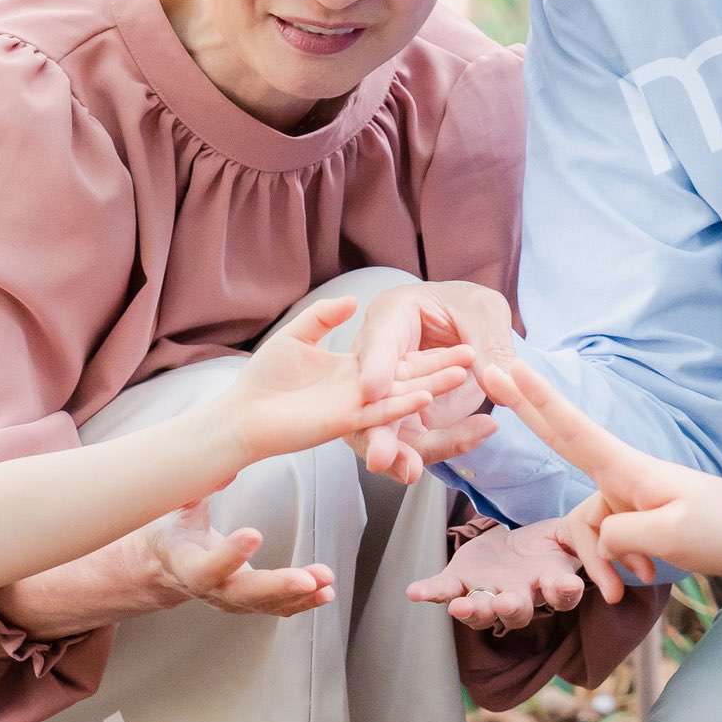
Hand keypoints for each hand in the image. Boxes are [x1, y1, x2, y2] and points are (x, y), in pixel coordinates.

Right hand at [147, 502, 334, 616]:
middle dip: (278, 586)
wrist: (168, 566)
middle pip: (244, 593)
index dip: (229, 554)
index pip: (206, 567)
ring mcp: (231, 600)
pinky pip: (278, 607)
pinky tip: (326, 592)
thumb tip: (224, 465)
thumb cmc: (174, 531)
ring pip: (267, 603)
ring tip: (326, 580)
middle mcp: (210, 589)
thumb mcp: (176, 508)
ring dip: (300, 593)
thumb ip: (197, 488)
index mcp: (186, 564)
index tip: (255, 533)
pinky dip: (304, 601)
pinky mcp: (250, 603)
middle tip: (307, 580)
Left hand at [217, 299, 473, 471]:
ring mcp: (355, 407)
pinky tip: (425, 395)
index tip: (464, 343)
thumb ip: (324, 317)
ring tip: (465, 374)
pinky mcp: (342, 420)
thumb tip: (351, 301)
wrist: (241, 413)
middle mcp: (362, 392)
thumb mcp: (296, 337)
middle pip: (413, 378)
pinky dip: (401, 404)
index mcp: (356, 373)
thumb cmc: (264, 380)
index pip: (404, 361)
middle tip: (479, 357)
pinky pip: (378, 412)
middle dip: (445, 370)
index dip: (434, 354)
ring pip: (403, 396)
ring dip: (434, 385)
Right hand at [348, 280, 519, 478]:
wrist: (470, 329)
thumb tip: (499, 380)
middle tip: (379, 457)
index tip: (372, 391)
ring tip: (411, 471)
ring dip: (398, 454)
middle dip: (372, 432)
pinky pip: (420, 441)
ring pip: (388, 430)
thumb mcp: (483, 312)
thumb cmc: (468, 307)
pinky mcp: (410, 419)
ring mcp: (393, 393)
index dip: (373, 367)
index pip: (376, 343)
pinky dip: (444, 446)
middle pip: (369, 399)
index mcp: (390, 317)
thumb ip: (488, 345)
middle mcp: (381, 360)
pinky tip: (475, 437)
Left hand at [404, 517, 593, 632]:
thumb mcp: (570, 534)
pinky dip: (429, 592)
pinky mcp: (460, 581)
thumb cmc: (547, 543)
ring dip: (472, 610)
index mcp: (550, 584)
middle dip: (510, 608)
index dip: (564, 592)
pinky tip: (415, 592)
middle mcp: (519, 597)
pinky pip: (444, 590)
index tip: (565, 585)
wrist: (515, 542)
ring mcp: (487, 593)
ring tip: (462, 606)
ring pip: (481, 611)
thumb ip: (585, 540)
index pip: (562, 595)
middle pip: (516, 612)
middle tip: (506, 602)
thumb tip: (607, 539)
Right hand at [479, 352, 721, 591]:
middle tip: (491, 371)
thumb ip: (621, 535)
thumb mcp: (670, 536)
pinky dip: (619, 565)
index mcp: (629, 470)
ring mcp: (629, 498)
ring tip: (624, 591)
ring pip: (588, 529)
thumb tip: (599, 539)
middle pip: (564, 441)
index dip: (538, 401)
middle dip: (528, 411)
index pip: (574, 430)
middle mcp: (622, 478)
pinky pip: (609, 543)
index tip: (509, 367)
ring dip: (600, 563)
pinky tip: (643, 580)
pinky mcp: (637, 519)